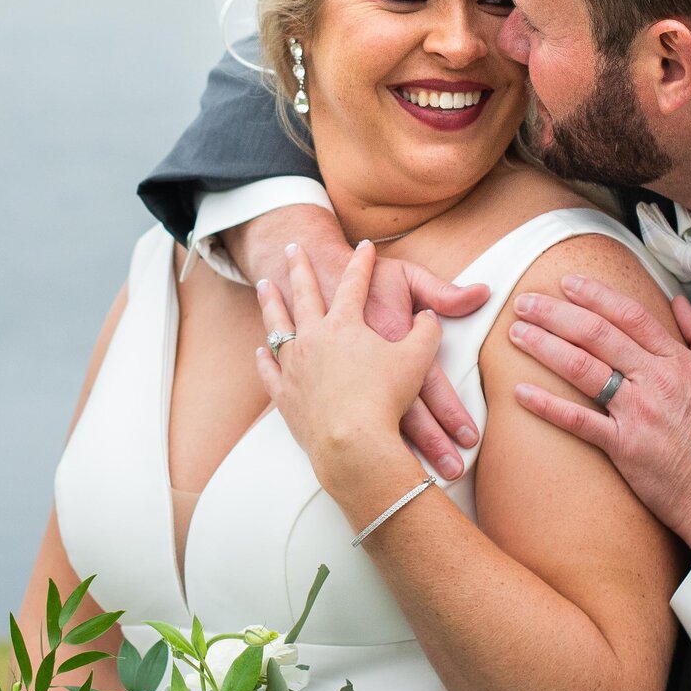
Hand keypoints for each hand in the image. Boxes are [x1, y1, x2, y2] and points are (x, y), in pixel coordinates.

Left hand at [254, 241, 442, 498]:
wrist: (353, 444)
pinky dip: (265, 359)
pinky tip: (262, 351)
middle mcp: (313, 338)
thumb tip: (428, 317)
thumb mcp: (418, 359)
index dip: (362, 263)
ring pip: (278, 326)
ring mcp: (294, 366)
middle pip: (304, 294)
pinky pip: (270, 371)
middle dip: (300, 267)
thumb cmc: (386, 398)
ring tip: (263, 286)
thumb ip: (426, 332)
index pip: (354, 283)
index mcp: (345, 325)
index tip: (363, 246)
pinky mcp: (285, 396)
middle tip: (291, 247)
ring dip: (271, 303)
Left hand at [506, 277, 690, 551]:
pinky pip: (578, 421)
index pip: (630, 315)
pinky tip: (519, 392)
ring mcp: (639, 413)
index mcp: (677, 361)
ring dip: (544, 347)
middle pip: (598, 334)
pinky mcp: (624, 447)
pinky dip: (547, 405)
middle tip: (525, 302)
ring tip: (516, 334)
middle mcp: (656, 380)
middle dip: (556, 313)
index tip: (566, 282)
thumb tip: (678, 302)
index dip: (595, 295)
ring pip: (583, 368)